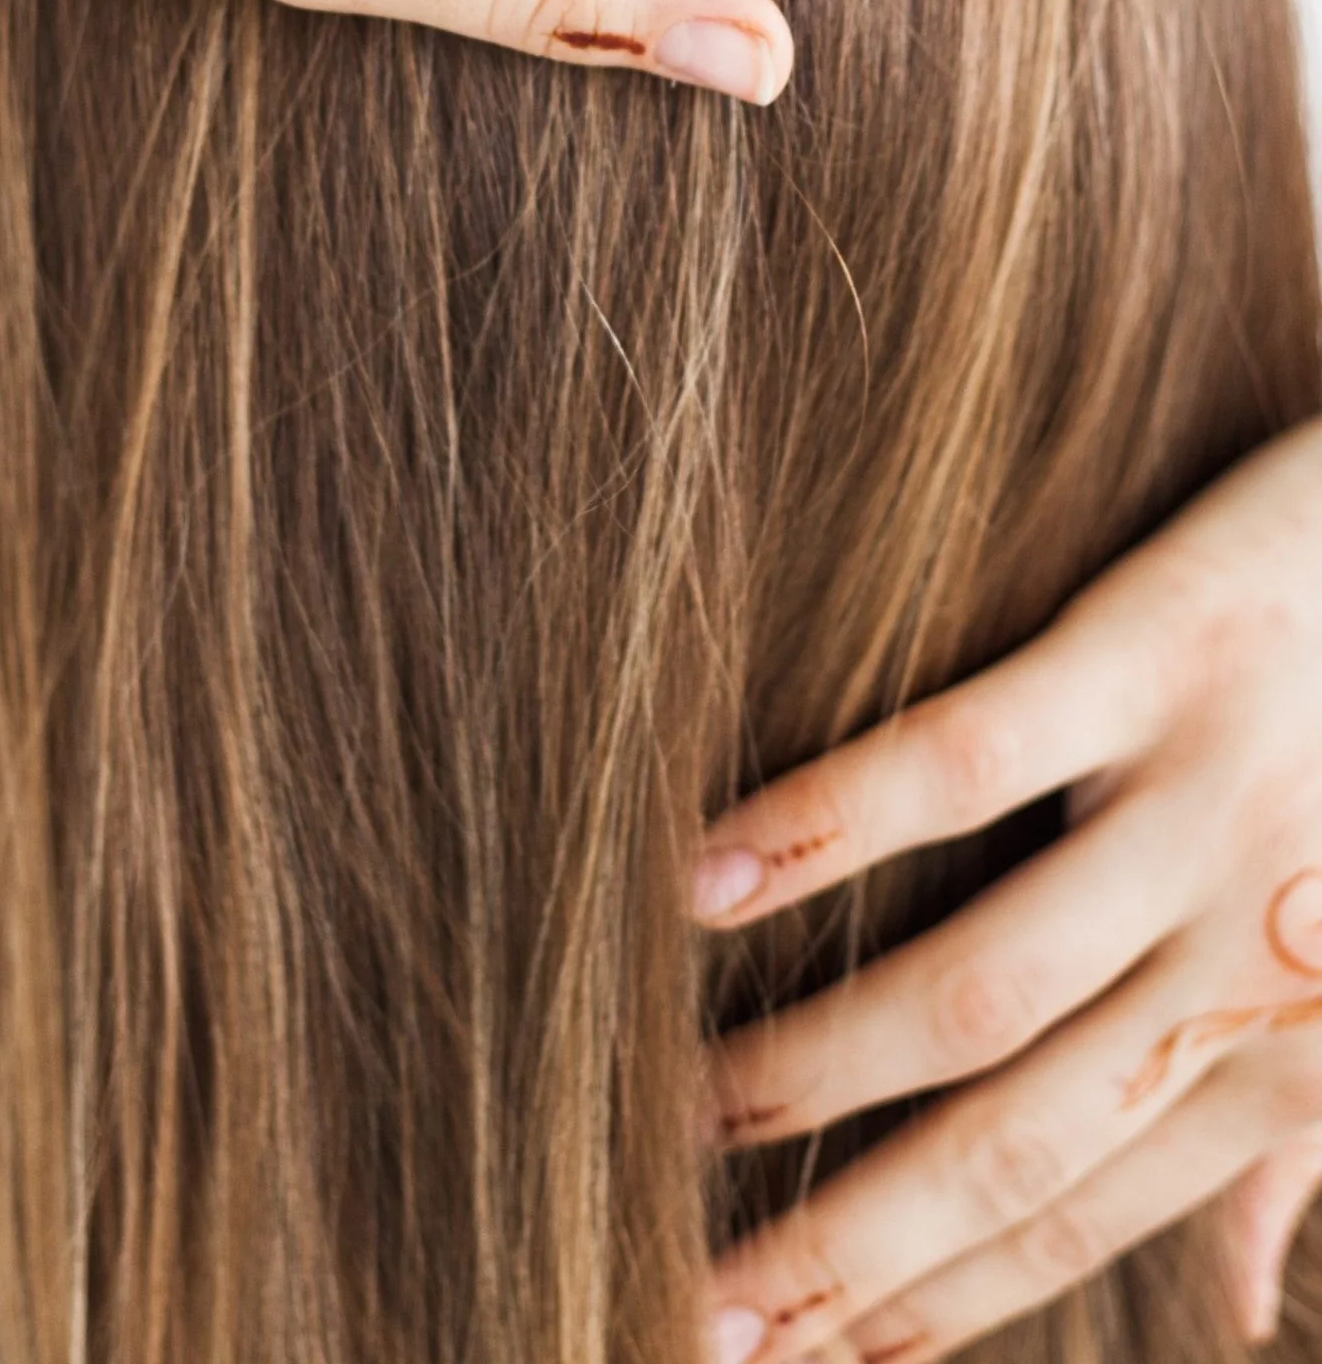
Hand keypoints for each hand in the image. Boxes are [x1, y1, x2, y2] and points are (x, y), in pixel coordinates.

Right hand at [694, 421, 1321, 1358]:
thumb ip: (1291, 1143)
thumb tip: (1233, 1306)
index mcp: (1289, 1053)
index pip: (1074, 1218)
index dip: (929, 1309)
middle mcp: (1246, 963)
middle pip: (1012, 1146)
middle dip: (849, 1252)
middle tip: (700, 1311)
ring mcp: (1206, 811)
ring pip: (981, 988)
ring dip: (820, 1069)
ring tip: (691, 1110)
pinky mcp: (1161, 655)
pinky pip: (970, 763)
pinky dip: (828, 826)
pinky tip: (709, 874)